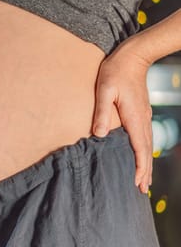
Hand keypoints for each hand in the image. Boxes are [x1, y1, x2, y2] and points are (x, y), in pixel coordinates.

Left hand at [92, 39, 152, 193]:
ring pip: (147, 144)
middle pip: (146, 151)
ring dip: (145, 162)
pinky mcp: (140, 112)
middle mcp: (142, 119)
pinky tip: (140, 155)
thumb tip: (99, 134)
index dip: (140, 167)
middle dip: (145, 171)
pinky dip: (144, 150)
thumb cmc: (115, 72)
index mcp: (134, 117)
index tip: (139, 182)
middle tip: (142, 189)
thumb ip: (101, 112)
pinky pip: (144, 136)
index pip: (139, 148)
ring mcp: (143, 116)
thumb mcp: (104, 90)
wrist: (133, 56)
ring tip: (143, 179)